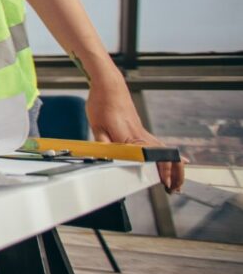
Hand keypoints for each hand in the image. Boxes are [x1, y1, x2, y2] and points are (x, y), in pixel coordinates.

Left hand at [86, 75, 184, 192]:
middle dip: (173, 173)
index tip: (165, 182)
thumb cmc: (101, 104)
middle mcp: (140, 135)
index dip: (161, 171)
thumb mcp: (96, 126)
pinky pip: (158, 145)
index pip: (151, 158)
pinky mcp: (140, 129)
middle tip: (175, 188)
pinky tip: (178, 160)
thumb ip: (104, 145)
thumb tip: (106, 160)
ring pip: (164, 151)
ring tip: (175, 182)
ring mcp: (142, 132)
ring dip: (172, 167)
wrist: (109, 85)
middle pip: (164, 156)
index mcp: (130, 136)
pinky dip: (168, 155)